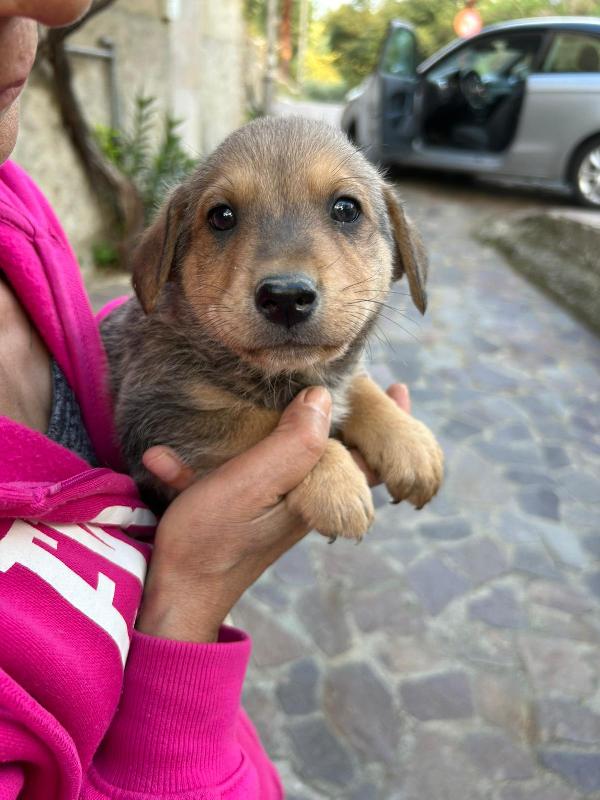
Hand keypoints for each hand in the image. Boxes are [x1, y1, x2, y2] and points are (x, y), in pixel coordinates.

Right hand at [136, 384, 410, 642]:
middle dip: (345, 419)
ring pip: (299, 462)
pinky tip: (165, 458)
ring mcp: (276, 508)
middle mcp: (305, 502)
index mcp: (317, 496)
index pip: (369, 458)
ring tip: (293, 397)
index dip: (387, 422)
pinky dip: (220, 461)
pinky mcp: (246, 511)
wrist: (176, 595)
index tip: (397, 388)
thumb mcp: (252, 483)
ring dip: (296, 429)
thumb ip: (293, 443)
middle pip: (341, 456)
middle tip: (356, 383)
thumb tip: (324, 397)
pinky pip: (246, 476)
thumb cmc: (212, 540)